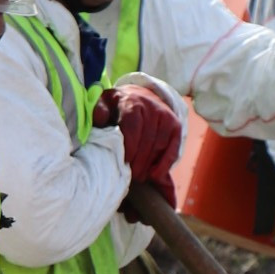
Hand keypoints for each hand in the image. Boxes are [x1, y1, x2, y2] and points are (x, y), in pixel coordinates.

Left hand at [94, 83, 182, 203]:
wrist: (141, 97)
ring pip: (159, 145)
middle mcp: (151, 107)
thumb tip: (99, 118)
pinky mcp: (175, 126)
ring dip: (149, 164)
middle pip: (147, 138)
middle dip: (138, 160)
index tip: (122, 163)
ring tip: (139, 176)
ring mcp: (165, 116)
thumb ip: (98, 110)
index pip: (133, 126)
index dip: (129, 146)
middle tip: (130, 175)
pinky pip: (173, 148)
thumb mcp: (104, 104)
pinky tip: (156, 175)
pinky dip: (165, 164)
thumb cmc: (118, 107)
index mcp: (132, 102)